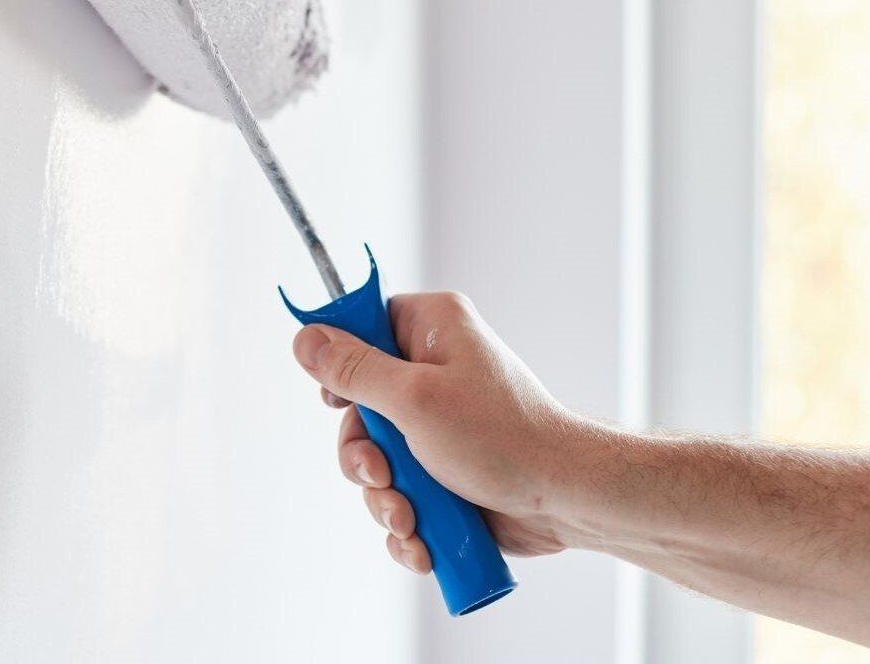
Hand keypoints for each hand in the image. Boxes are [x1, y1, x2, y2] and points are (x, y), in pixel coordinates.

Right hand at [291, 292, 593, 570]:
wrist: (565, 500)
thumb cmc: (503, 437)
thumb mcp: (415, 399)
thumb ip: (354, 370)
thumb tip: (304, 337)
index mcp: (431, 330)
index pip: (362, 326)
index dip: (341, 365)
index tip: (338, 402)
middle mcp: (432, 371)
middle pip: (359, 408)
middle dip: (364, 459)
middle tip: (382, 477)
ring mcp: (437, 425)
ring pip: (375, 460)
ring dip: (384, 499)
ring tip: (410, 519)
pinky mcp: (443, 471)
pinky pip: (400, 493)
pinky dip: (404, 522)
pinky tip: (420, 542)